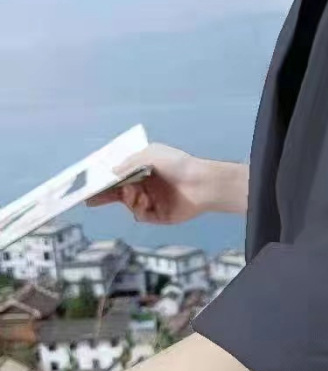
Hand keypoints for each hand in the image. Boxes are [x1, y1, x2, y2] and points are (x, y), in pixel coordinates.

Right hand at [85, 143, 247, 223]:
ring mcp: (151, 201)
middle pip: (117, 193)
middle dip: (102, 195)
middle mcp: (145, 186)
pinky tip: (146, 201)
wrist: (200, 183)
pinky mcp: (158, 215)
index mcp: (142, 170)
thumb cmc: (177, 164)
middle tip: (89, 199)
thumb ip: (127, 163)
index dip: (102, 181)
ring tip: (136, 192)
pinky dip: (140, 209)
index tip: (85, 185)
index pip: (117, 176)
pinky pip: (140, 215)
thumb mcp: (148, 155)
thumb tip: (110, 172)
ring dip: (128, 198)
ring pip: (128, 204)